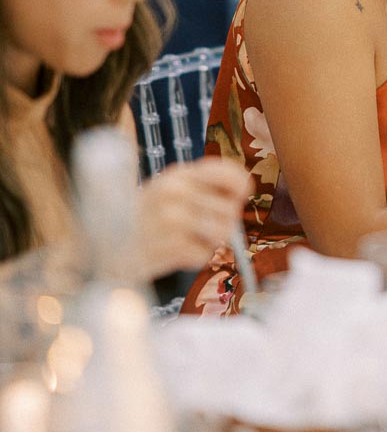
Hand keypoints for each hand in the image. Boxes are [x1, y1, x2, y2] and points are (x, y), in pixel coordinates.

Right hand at [138, 160, 248, 277]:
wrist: (99, 246)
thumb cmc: (141, 218)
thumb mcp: (167, 189)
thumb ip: (200, 187)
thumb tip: (241, 193)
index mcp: (178, 174)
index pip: (229, 173)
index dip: (241, 187)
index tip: (236, 197)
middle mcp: (176, 192)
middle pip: (230, 210)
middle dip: (222, 223)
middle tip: (200, 228)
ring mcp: (173, 219)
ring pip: (222, 232)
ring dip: (209, 241)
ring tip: (185, 240)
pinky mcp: (170, 247)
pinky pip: (204, 255)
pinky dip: (193, 258)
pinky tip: (172, 252)